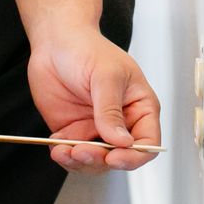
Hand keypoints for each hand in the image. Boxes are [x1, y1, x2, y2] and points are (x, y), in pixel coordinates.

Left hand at [27, 29, 162, 174]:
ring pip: (96, 161)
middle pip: (120, 157)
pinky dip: (65, 156)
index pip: (147, 142)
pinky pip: (73, 155)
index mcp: (139, 107)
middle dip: (101, 160)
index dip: (134, 155)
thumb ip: (111, 110)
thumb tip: (122, 141)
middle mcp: (120, 123)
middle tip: (82, 150)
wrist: (55, 42)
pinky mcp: (74, 131)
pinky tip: (57, 146)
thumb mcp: (105, 76)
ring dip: (80, 162)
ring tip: (65, 150)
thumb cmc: (87, 48)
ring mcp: (96, 128)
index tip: (115, 156)